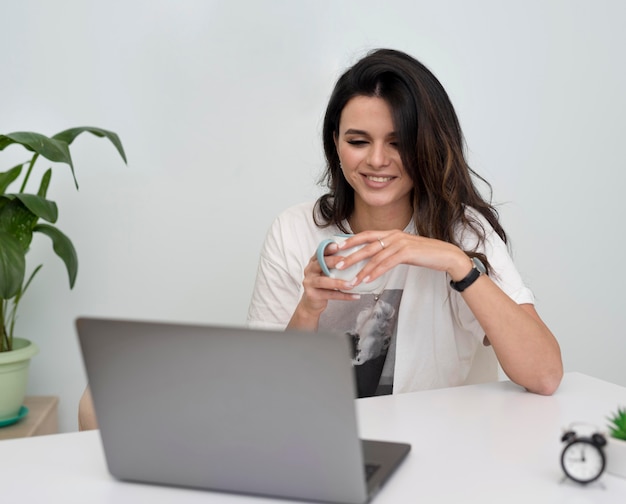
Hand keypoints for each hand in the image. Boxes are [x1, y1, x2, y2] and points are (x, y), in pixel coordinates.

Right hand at [287, 243, 361, 329]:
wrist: (312, 303)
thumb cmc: (323, 284)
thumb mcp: (326, 272)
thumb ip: (334, 263)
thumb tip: (356, 254)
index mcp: (313, 262)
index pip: (320, 252)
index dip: (328, 248)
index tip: (337, 245)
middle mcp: (309, 270)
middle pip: (320, 263)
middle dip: (333, 261)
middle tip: (345, 261)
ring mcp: (309, 283)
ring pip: (323, 281)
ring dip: (338, 282)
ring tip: (351, 284)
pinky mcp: (312, 295)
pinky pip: (330, 295)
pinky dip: (344, 296)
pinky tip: (355, 296)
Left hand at [333, 230, 471, 287]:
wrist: (446, 255)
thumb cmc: (425, 254)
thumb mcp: (404, 249)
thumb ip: (390, 250)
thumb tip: (375, 257)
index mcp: (392, 233)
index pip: (367, 235)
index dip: (351, 240)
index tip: (338, 247)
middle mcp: (394, 235)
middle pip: (367, 245)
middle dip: (351, 256)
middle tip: (338, 264)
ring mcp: (400, 243)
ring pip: (375, 257)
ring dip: (362, 269)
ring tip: (352, 279)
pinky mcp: (407, 253)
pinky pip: (386, 264)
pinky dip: (375, 272)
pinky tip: (367, 280)